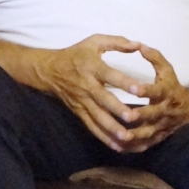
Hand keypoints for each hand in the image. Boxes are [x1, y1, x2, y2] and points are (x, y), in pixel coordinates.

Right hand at [32, 34, 148, 151]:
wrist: (49, 70)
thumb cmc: (76, 55)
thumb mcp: (94, 42)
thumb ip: (117, 42)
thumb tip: (138, 44)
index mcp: (92, 67)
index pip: (109, 75)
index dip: (124, 82)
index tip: (139, 89)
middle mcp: (87, 86)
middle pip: (103, 100)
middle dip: (118, 110)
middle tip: (134, 118)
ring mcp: (82, 102)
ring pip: (97, 117)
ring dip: (112, 129)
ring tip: (127, 138)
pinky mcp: (79, 113)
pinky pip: (92, 127)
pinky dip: (104, 137)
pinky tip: (118, 147)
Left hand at [116, 44, 188, 152]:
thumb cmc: (172, 85)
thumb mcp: (167, 69)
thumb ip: (154, 57)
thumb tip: (139, 45)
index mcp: (166, 92)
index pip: (156, 90)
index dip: (146, 90)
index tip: (135, 89)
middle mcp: (164, 110)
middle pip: (153, 114)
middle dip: (141, 115)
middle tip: (127, 116)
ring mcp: (162, 125)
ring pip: (149, 132)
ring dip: (136, 136)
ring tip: (121, 137)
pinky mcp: (159, 136)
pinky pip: (147, 143)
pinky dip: (134, 147)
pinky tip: (120, 148)